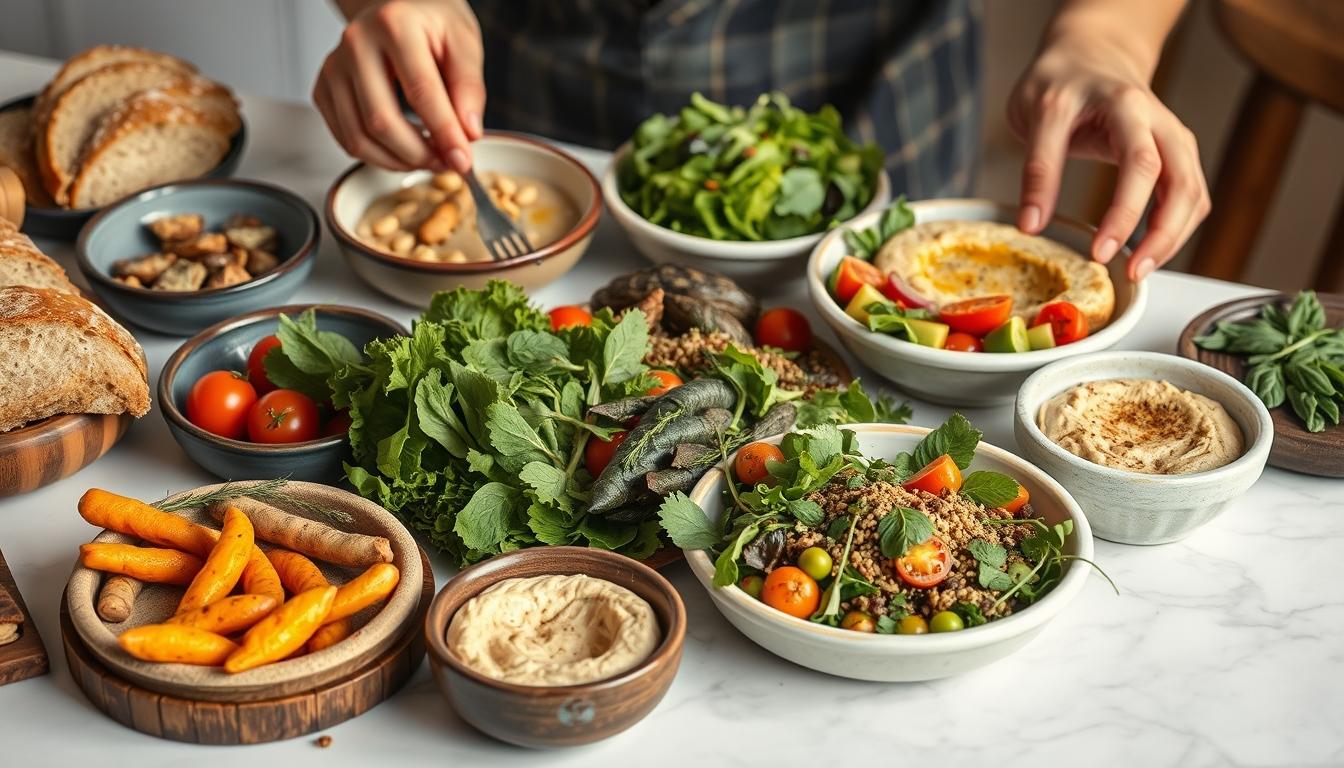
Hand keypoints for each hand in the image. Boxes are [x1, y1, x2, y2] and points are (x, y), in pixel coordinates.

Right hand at [314, 0, 484, 171]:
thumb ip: (468, 88)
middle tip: (446, 162)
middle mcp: (355, 44)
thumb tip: (468, 134)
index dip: (444, 133)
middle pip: (381, 121)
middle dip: (418, 154)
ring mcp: (334, 67)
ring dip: (398, 161)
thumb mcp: (464, 42)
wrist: (396, 6)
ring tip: (428, 158)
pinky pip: (346, 139)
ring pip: (358, 138)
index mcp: (394, 25)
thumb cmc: (431, 22)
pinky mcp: (323, 88)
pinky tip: (403, 150)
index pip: (420, 92)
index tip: (463, 160)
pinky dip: (377, 156)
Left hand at [1008, 37, 1209, 280]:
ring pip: (1192, 193)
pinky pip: (1190, 198)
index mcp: (1124, 105)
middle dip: (1160, 232)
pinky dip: (1175, 230)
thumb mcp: (1037, 114)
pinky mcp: (1177, 156)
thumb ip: (1037, 167)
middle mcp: (1158, 121)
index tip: (1099, 252)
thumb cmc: (1062, 83)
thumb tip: (1030, 225)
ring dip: (1172, 237)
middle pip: (1178, 180)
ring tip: (1139, 272)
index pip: (1137, 162)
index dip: (1122, 212)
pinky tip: (1149, 254)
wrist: (1091, 55)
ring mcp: (1173, 139)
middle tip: (1131, 272)